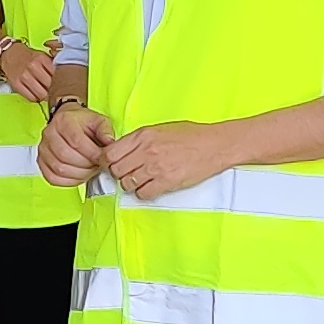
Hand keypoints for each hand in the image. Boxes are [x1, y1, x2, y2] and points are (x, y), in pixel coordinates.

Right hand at [0, 37, 60, 104]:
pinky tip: (36, 94)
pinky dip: (35, 98)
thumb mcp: (42, 56)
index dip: (61, 83)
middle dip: (53, 90)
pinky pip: (31, 97)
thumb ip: (52, 66)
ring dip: (45, 96)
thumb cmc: (27, 56)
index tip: (61, 85)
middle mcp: (33, 66)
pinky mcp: (16, 84)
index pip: (57, 75)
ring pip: (41, 94)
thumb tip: (63, 79)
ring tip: (45, 93)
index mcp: (41, 59)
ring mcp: (24, 76)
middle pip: (50, 86)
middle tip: (54, 91)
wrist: (8, 53)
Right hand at [40, 97, 110, 184]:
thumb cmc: (83, 123)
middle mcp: (49, 134)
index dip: (92, 154)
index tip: (103, 158)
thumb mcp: (99, 121)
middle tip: (97, 164)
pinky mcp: (42, 162)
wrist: (69, 122)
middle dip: (86, 165)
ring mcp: (43, 149)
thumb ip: (106, 131)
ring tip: (89, 169)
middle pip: (66, 156)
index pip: (76, 141)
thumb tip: (110, 143)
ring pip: (59, 168)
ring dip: (79, 174)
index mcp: (64, 121)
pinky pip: (52, 178)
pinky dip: (68, 181)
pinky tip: (79, 175)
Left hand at [100, 120, 237, 199]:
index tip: (112, 164)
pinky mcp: (166, 181)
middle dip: (119, 173)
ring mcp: (156, 167)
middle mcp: (146, 150)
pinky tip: (151, 187)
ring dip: (131, 184)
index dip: (108, 161)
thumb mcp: (160, 129)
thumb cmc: (190, 136)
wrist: (215, 145)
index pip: (110, 153)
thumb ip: (138, 139)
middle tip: (128, 173)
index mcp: (143, 135)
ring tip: (142, 180)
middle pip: (116, 170)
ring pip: (127, 183)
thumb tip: (120, 150)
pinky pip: (143, 194)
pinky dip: (144, 193)